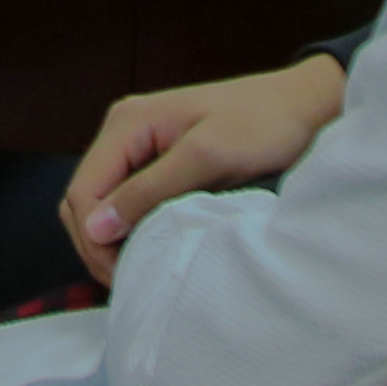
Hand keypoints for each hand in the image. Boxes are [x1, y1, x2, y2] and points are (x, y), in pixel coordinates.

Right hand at [61, 55, 346, 284]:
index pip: (83, 190)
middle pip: (84, 199)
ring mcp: (138, 146)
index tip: (125, 274)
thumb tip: (97, 227)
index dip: (94, 238)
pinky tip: (151, 247)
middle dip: (97, 243)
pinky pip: (127, 200)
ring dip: (111, 239)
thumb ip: (150, 190)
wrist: (303, 106)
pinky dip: (131, 228)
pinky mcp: (156, 161)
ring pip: (102, 203)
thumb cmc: (263, 125)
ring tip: (140, 269)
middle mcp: (124, 131)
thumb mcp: (208, 157)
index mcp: (128, 123)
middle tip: (130, 279)